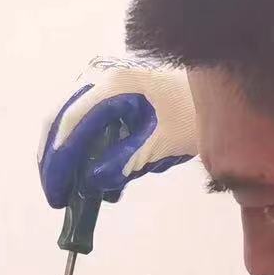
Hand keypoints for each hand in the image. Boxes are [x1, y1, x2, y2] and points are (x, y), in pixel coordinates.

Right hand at [39, 60, 199, 209]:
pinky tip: (89, 174)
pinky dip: (84, 149)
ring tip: (70, 189)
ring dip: (69, 156)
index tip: (56, 193)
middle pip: (61, 120)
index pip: (71, 123)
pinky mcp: (112, 95)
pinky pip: (87, 122)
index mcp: (113, 85)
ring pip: (71, 122)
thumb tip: (90, 183)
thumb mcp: (161, 144)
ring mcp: (105, 84)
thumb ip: (123, 162)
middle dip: (55, 161)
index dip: (58, 161)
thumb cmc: (193, 113)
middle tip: (56, 196)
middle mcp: (101, 78)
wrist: (217, 88)